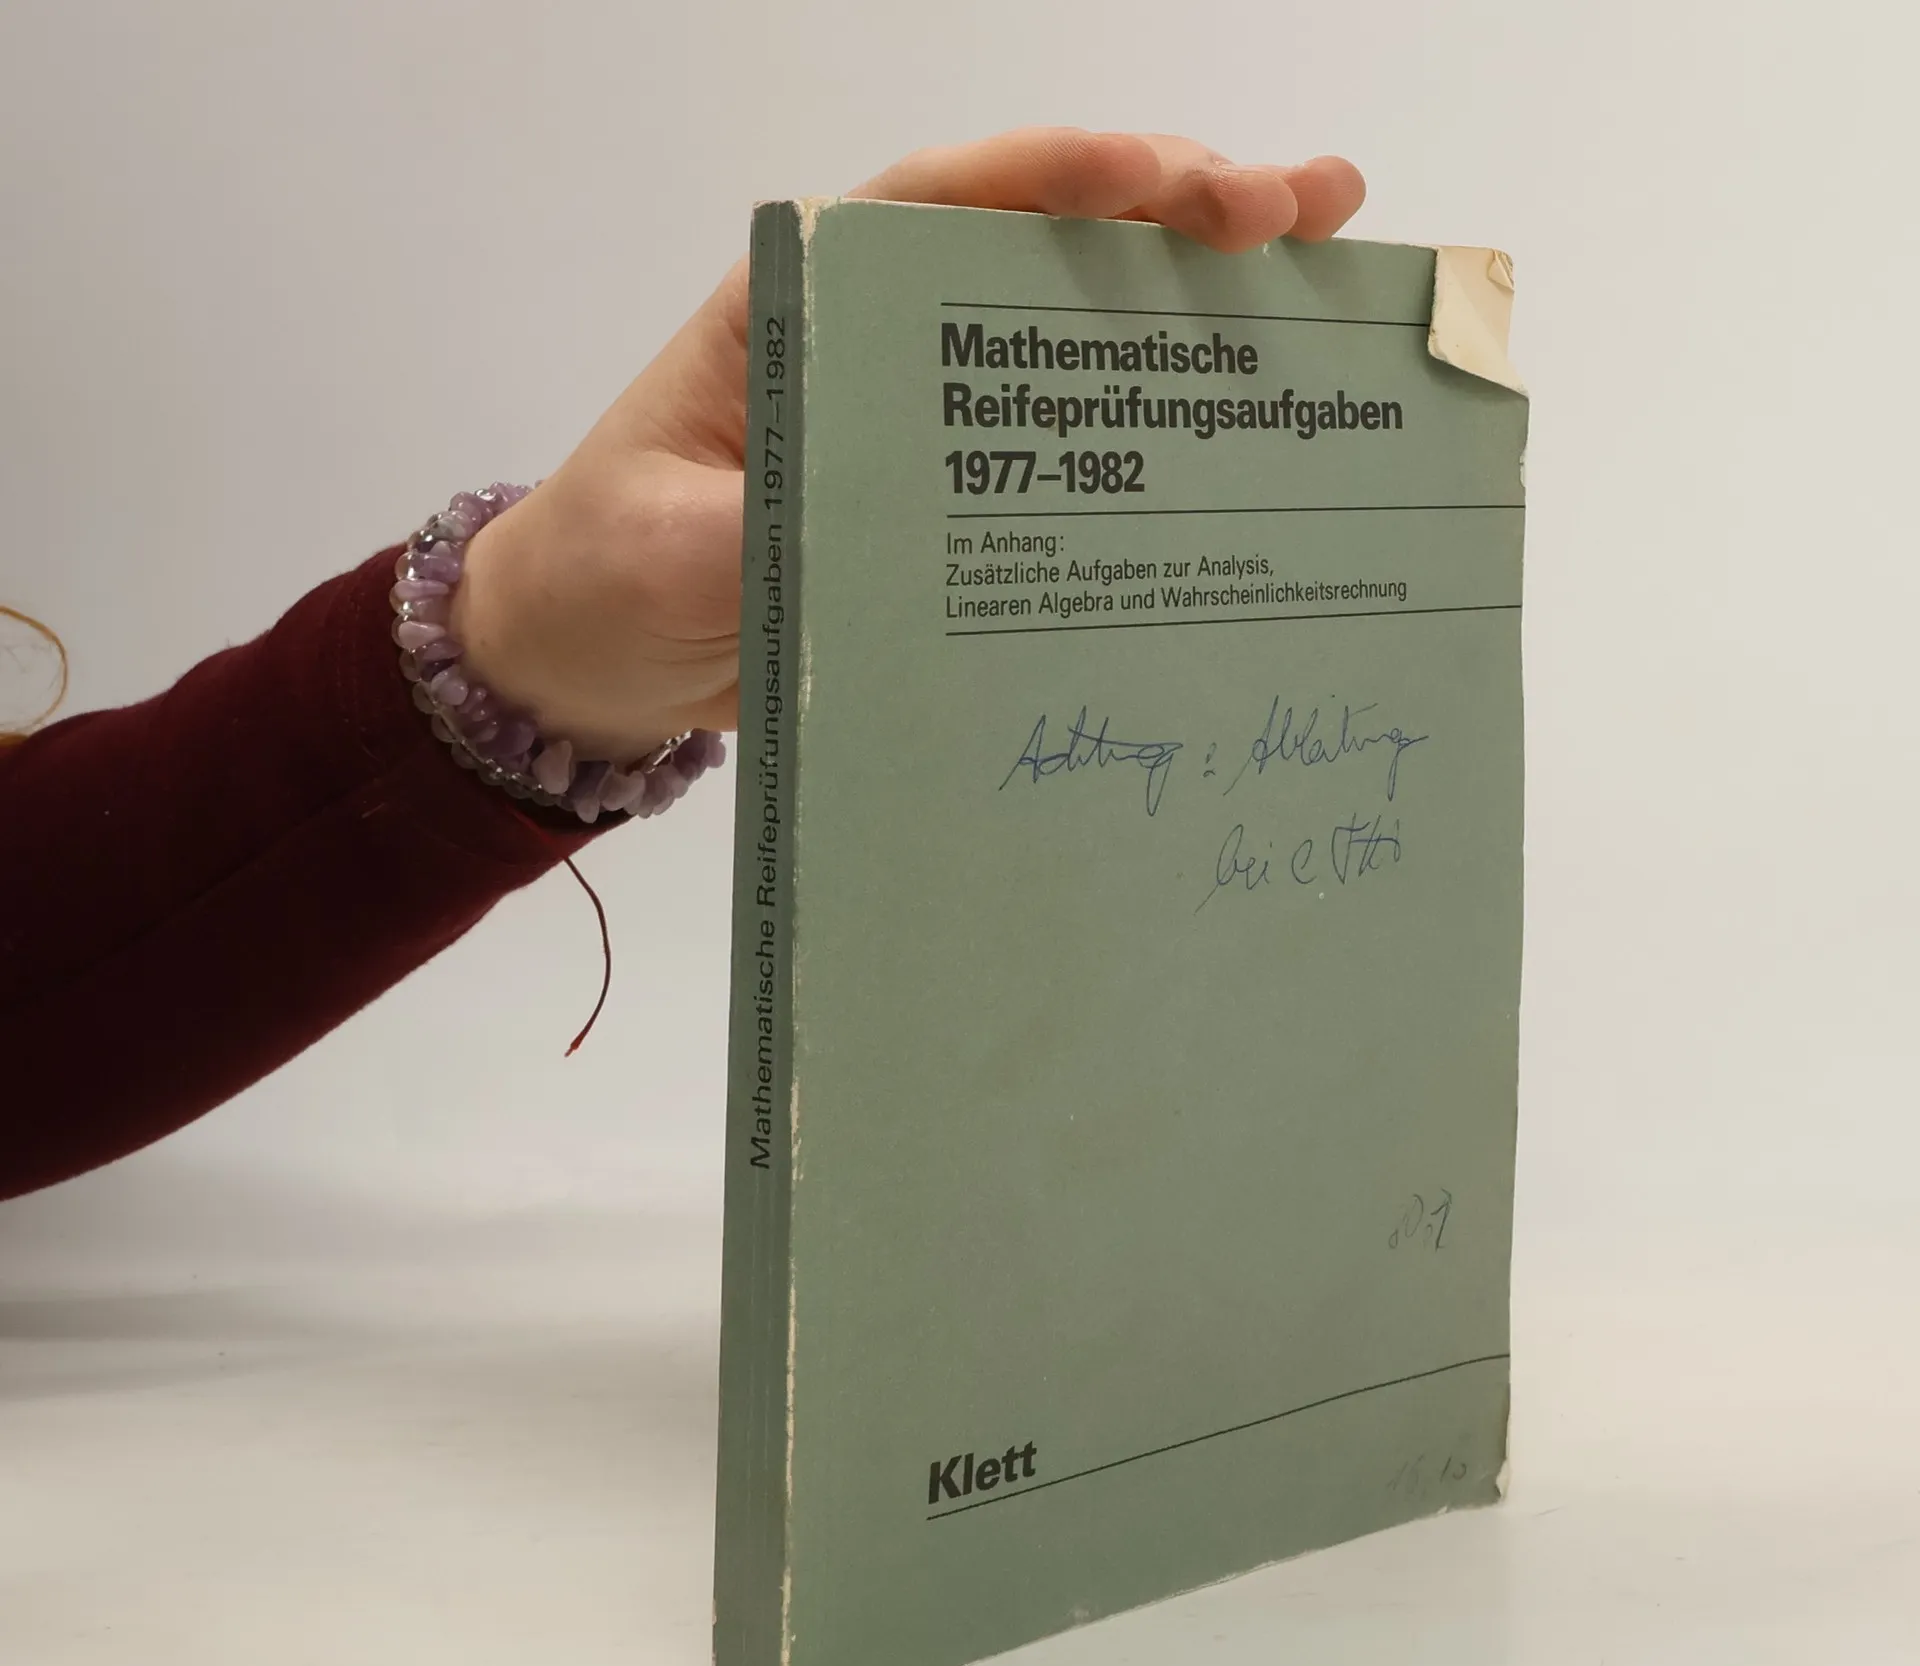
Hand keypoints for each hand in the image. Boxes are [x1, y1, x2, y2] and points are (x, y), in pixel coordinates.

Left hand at [453, 129, 1365, 759]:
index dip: (1063, 178)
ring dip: (1200, 299)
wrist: (590, 654)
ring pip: (1079, 332)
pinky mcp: (957, 496)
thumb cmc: (608, 574)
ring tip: (1329, 265)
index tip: (1168, 180)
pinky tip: (1255, 416)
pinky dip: (1163, 423)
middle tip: (1309, 207)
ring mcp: (930, 415)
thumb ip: (765, 530)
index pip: (943, 202)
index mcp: (806, 304)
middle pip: (1044, 245)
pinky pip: (1075, 445)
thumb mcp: (670, 552)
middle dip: (1179, 212)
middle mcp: (884, 336)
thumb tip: (885, 531)